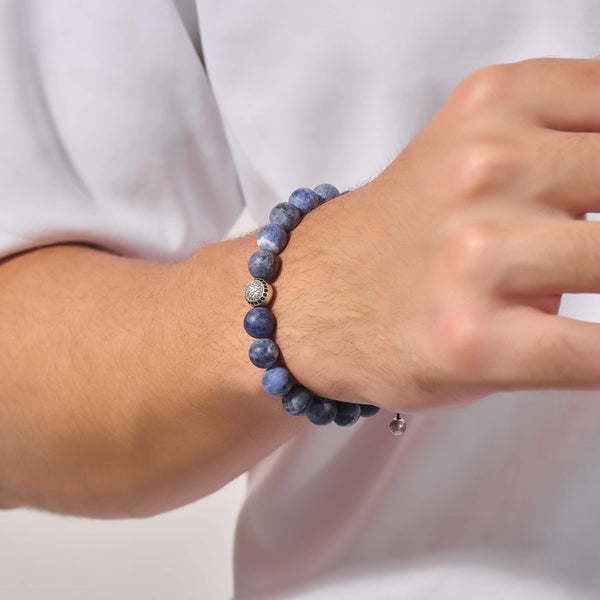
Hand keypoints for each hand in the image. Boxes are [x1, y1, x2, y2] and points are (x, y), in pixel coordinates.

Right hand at [274, 57, 599, 412]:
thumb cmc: (404, 233)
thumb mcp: (479, 145)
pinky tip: (596, 350)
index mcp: (496, 104)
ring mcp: (476, 254)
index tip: (599, 206)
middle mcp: (484, 168)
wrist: (314, 297)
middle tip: (586, 252)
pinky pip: (596, 353)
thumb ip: (571, 140)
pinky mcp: (471, 337)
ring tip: (571, 280)